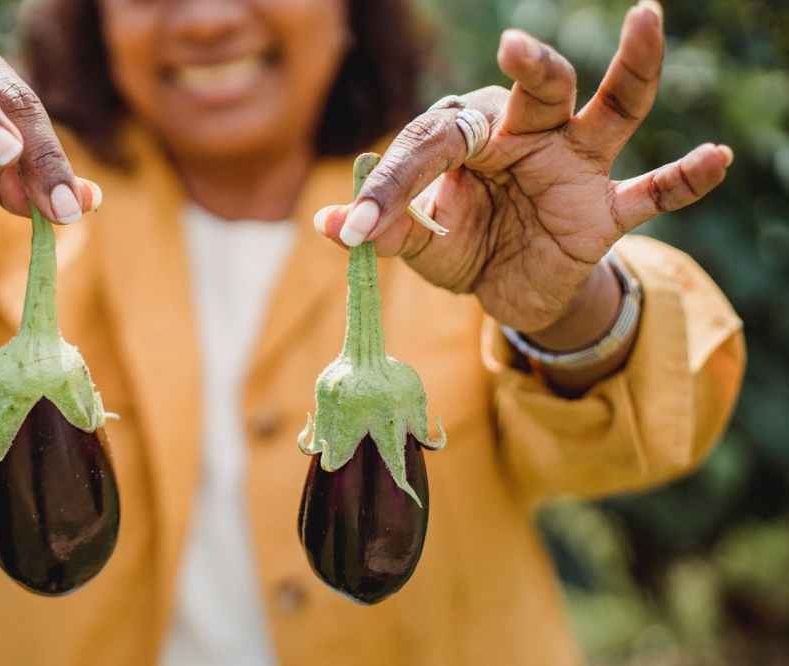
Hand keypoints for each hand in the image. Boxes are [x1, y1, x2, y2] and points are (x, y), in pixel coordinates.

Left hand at [313, 1, 731, 333]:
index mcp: (470, 136)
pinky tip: (717, 159)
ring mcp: (574, 166)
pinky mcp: (605, 208)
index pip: (434, 142)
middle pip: (535, 89)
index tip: (358, 225)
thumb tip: (330, 225)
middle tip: (512, 47)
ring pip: (609, 109)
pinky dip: (685, 178)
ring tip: (644, 21)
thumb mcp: (419, 243)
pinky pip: (653, 191)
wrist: (508, 290)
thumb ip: (386, 230)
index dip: (394, 184)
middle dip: (529, 67)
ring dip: (629, 69)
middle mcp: (527, 135)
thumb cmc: (462, 244)